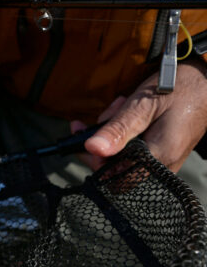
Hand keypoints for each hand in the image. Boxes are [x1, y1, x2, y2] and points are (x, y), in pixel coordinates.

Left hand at [75, 59, 206, 171]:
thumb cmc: (180, 88)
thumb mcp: (143, 106)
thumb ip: (118, 130)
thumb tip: (92, 149)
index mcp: (158, 158)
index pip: (113, 178)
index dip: (95, 160)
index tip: (85, 135)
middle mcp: (162, 166)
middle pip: (115, 167)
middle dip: (104, 140)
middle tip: (109, 112)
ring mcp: (163, 160)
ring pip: (123, 156)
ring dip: (115, 131)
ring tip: (123, 105)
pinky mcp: (162, 152)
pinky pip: (134, 149)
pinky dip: (126, 131)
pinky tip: (131, 112)